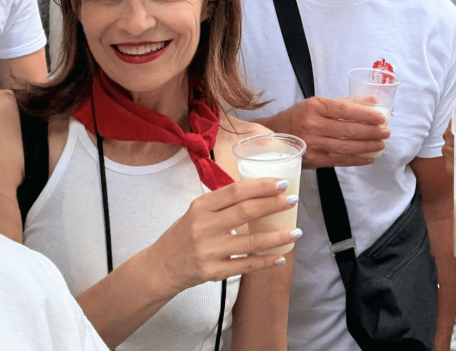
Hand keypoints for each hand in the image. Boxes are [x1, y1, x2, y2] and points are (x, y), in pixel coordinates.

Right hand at [152, 178, 298, 294]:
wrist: (159, 267)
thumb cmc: (184, 234)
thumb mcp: (197, 211)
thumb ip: (223, 202)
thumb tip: (261, 190)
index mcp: (201, 206)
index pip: (235, 192)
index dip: (261, 186)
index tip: (282, 183)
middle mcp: (203, 227)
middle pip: (246, 212)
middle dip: (274, 205)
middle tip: (293, 200)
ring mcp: (208, 251)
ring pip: (250, 242)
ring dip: (277, 236)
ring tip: (296, 231)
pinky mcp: (211, 272)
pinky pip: (245, 266)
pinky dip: (265, 262)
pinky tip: (280, 257)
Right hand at [267, 98, 389, 168]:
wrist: (274, 135)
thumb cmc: (300, 116)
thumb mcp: (317, 103)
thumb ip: (344, 103)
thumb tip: (372, 101)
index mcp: (315, 106)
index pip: (346, 110)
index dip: (366, 115)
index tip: (381, 118)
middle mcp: (312, 125)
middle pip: (348, 130)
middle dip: (371, 132)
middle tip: (386, 133)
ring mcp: (312, 144)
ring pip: (345, 147)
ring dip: (367, 147)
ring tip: (381, 145)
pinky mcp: (312, 160)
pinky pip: (339, 160)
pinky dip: (356, 160)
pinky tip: (368, 158)